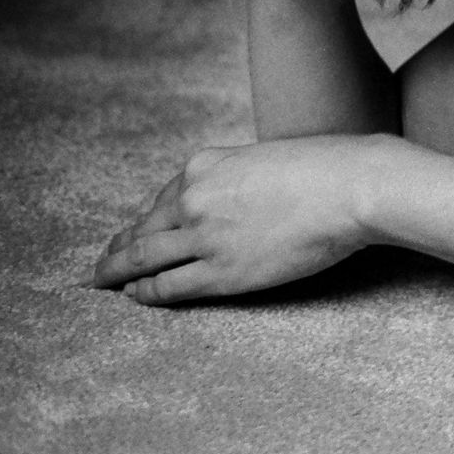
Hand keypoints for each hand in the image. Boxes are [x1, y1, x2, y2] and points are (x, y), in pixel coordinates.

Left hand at [92, 137, 375, 303]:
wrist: (351, 187)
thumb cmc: (329, 167)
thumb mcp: (269, 157)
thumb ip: (241, 175)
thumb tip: (238, 196)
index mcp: (205, 165)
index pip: (166, 198)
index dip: (148, 219)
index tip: (138, 231)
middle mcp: (194, 198)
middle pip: (144, 228)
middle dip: (119, 248)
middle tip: (104, 264)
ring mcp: (204, 236)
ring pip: (142, 259)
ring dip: (116, 273)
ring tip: (102, 284)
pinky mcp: (220, 271)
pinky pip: (167, 286)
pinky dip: (143, 293)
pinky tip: (133, 296)